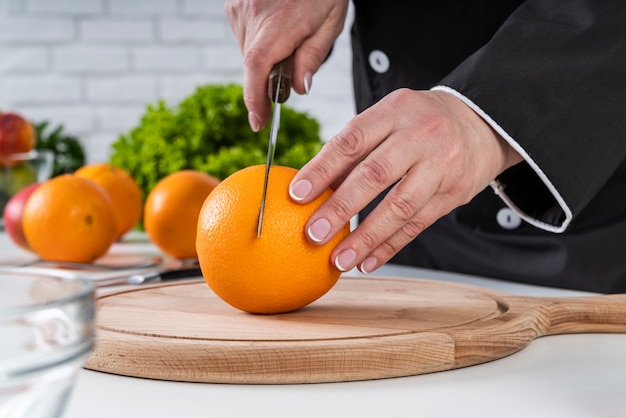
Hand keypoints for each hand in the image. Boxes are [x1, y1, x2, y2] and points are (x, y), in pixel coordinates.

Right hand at [225, 0, 348, 130]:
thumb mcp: (330, 22)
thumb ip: (313, 57)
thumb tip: (298, 89)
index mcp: (280, 20)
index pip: (257, 67)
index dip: (254, 99)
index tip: (258, 122)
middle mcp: (252, 13)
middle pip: (253, 64)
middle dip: (269, 77)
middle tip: (292, 66)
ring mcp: (239, 7)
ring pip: (248, 52)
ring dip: (265, 58)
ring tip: (288, 37)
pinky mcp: (233, 5)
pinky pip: (243, 37)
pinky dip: (258, 43)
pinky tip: (276, 27)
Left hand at [288, 89, 522, 272]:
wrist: (481, 124)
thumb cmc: (419, 122)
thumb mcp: (389, 117)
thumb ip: (355, 148)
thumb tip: (311, 187)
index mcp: (395, 111)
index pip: (352, 140)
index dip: (322, 169)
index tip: (297, 195)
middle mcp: (421, 136)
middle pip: (375, 175)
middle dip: (340, 208)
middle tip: (313, 235)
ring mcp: (441, 165)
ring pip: (400, 207)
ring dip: (366, 238)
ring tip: (339, 260)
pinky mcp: (453, 193)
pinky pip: (418, 224)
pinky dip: (390, 246)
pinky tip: (367, 262)